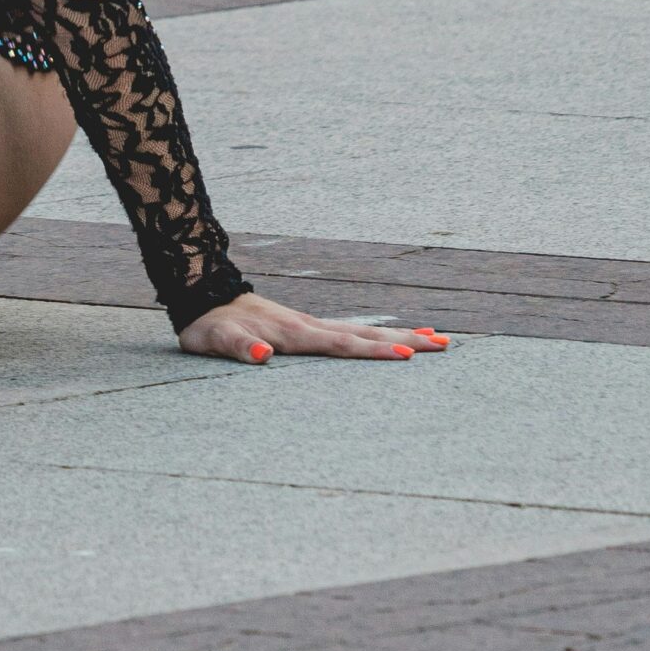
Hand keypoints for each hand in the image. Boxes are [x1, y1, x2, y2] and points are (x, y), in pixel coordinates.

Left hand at [178, 293, 450, 366]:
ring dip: (403, 336)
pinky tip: (395, 339)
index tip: (407, 356)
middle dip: (407, 341)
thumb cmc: (209, 325)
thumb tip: (265, 354)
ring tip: (439, 340)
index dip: (373, 353)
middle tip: (447, 346)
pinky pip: (352, 333)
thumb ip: (241, 347)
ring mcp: (312, 326)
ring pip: (365, 332)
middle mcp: (310, 327)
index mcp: (294, 334)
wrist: (203, 294)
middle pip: (366, 335)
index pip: (341, 345)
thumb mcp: (216, 340)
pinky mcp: (308, 328)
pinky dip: (380, 336)